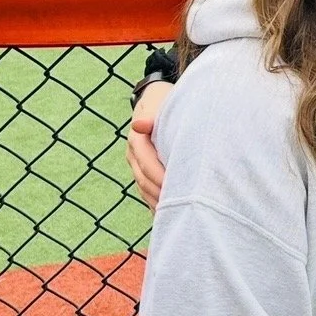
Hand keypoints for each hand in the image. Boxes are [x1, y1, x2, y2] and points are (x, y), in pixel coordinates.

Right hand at [127, 79, 173, 208]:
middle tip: (182, 206)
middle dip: (161, 193)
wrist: (158, 100)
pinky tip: (170, 215)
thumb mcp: (159, 102)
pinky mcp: (143, 171)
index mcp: (137, 139)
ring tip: (177, 213)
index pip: (146, 161)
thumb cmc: (165, 101)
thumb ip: (151, 115)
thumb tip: (139, 125)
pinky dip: (157, 203)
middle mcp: (133, 154)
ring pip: (144, 188)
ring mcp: (136, 164)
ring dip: (158, 201)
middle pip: (144, 179)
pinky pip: (147, 191)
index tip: (177, 186)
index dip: (160, 175)